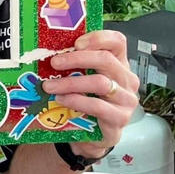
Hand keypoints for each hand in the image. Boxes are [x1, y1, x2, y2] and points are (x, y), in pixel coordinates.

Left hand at [41, 30, 139, 157]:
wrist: (93, 134)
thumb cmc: (87, 102)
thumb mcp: (83, 80)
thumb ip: (75, 66)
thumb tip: (48, 52)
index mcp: (119, 64)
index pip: (117, 42)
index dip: (98, 38)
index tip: (75, 43)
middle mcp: (126, 79)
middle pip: (106, 60)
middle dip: (76, 59)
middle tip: (54, 63)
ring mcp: (126, 99)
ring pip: (100, 83)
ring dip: (71, 83)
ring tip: (49, 86)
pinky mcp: (119, 118)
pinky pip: (98, 106)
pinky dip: (76, 101)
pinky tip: (61, 100)